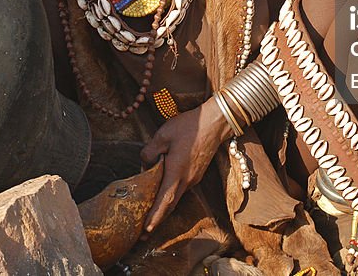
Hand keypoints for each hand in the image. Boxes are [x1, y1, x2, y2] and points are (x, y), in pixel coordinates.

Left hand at [139, 97, 230, 234]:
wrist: (215, 123)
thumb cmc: (189, 127)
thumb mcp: (163, 135)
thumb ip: (150, 151)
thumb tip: (145, 165)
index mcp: (177, 172)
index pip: (164, 201)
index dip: (155, 216)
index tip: (146, 230)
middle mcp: (187, 180)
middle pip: (170, 205)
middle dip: (157, 220)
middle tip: (142, 234)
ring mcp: (194, 178)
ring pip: (176, 197)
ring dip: (163, 208)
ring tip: (148, 216)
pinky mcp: (196, 173)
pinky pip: (181, 189)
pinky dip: (170, 196)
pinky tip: (162, 194)